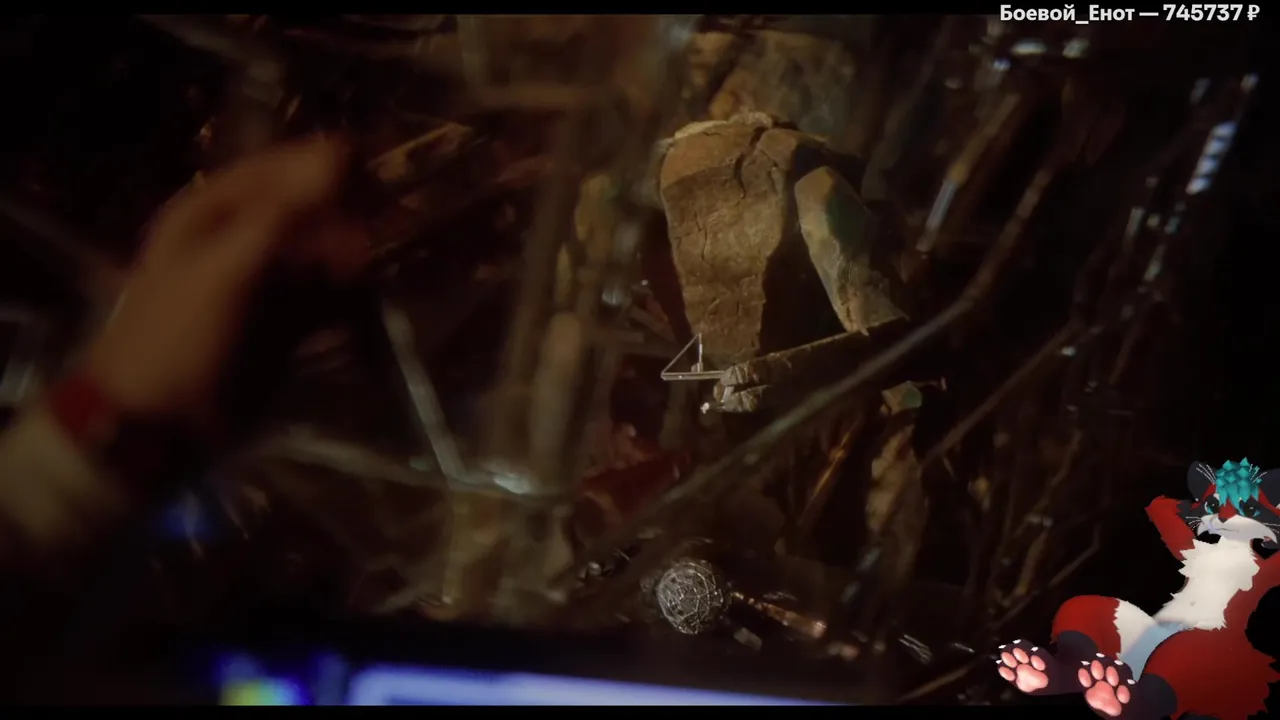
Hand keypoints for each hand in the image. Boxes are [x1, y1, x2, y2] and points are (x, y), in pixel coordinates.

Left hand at [84, 136, 366, 426]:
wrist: (154, 426)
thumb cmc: (180, 337)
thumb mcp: (228, 266)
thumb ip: (284, 211)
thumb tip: (339, 153)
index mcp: (214, 211)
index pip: (283, 169)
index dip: (327, 169)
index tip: (373, 176)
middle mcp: (242, 239)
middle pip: (311, 213)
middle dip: (344, 225)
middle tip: (362, 250)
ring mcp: (265, 285)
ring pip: (325, 259)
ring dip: (350, 269)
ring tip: (358, 286)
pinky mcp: (285, 327)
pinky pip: (329, 304)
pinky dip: (349, 309)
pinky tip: (361, 321)